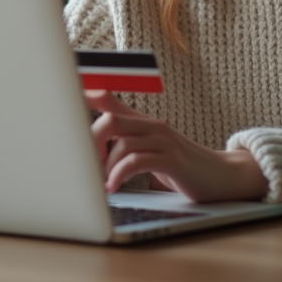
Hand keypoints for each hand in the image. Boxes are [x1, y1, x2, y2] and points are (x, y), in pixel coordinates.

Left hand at [85, 90, 268, 202]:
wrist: (221, 177)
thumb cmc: (180, 164)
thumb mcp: (149, 148)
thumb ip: (124, 138)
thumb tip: (94, 135)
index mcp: (143, 122)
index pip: (109, 99)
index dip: (84, 94)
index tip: (60, 95)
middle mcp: (152, 126)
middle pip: (109, 120)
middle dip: (89, 143)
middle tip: (85, 167)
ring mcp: (164, 141)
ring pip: (122, 143)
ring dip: (105, 167)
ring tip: (103, 184)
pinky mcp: (172, 160)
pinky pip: (137, 161)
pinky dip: (120, 175)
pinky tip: (115, 187)